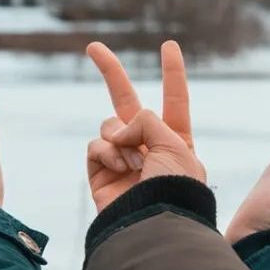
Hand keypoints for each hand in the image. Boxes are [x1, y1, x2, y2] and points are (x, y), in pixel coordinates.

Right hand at [86, 41, 204, 210]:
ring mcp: (122, 159)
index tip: (169, 45)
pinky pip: (95, 146)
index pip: (174, 98)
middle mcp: (147, 146)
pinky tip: (120, 169)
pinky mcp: (100, 173)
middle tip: (93, 46)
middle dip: (110, 72)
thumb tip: (117, 132)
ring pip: (108, 125)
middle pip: (127, 101)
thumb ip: (146, 120)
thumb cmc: (174, 186)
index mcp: (176, 139)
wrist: (154, 224)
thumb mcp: (173, 143)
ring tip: (133, 162)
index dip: (172, 71)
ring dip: (119, 137)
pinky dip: (106, 152)